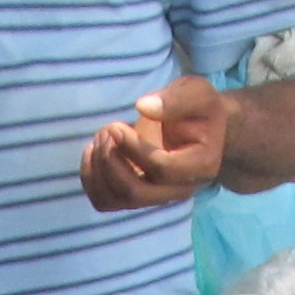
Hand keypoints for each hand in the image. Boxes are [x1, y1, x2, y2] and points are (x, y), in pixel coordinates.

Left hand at [81, 74, 230, 210]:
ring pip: (115, 199)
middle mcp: (178, 190)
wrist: (204, 131)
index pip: (161, 168)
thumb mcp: (197, 93)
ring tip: (102, 136)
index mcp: (199, 166)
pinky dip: (90, 177)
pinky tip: (93, 151)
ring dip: (98, 167)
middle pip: (135, 192)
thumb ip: (175, 99)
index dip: (133, 148)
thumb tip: (143, 107)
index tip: (118, 126)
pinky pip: (105, 200)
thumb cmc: (201, 110)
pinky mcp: (137, 197)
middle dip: (110, 160)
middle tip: (108, 129)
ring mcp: (156, 197)